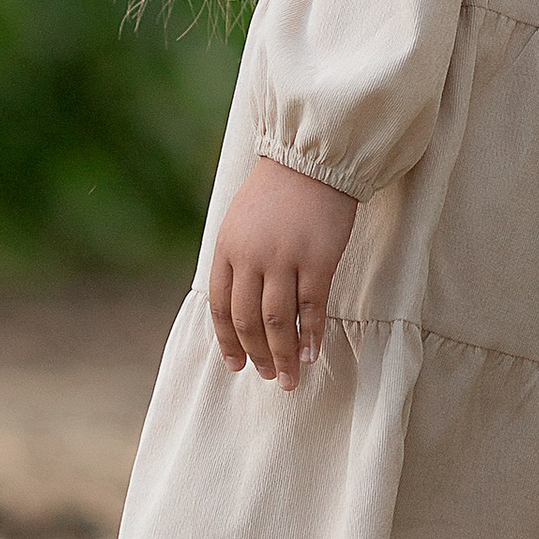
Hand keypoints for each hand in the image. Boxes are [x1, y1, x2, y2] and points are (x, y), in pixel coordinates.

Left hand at [208, 156, 358, 389]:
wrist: (311, 159)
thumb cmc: (276, 192)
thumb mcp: (239, 222)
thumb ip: (235, 260)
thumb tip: (238, 308)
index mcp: (226, 247)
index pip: (220, 307)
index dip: (227, 341)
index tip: (235, 365)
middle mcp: (251, 257)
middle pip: (248, 320)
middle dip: (256, 354)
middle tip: (267, 376)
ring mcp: (284, 258)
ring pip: (278, 321)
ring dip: (282, 355)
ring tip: (289, 379)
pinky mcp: (318, 259)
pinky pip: (312, 308)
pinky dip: (311, 336)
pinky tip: (311, 355)